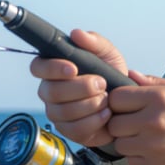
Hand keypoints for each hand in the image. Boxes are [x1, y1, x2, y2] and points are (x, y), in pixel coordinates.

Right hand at [31, 29, 125, 146]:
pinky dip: (94, 122)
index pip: (38, 67)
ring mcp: (57, 113)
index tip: (73, 69)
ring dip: (90, 105)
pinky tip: (105, 114)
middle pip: (51, 92)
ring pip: (63, 112)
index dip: (52, 68)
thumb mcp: (108, 54)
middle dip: (80, 88)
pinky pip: (74, 130)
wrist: (126, 104)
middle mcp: (50, 91)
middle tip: (101, 84)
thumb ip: (94, 42)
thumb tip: (77, 34)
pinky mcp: (68, 131)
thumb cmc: (112, 76)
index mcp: (54, 69)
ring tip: (106, 99)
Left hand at [107, 71, 164, 164]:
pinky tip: (151, 150)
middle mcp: (153, 122)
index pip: (116, 98)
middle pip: (114, 123)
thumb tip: (129, 74)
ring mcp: (153, 146)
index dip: (118, 102)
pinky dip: (137, 156)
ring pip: (119, 144)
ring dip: (128, 141)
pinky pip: (130, 161)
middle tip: (133, 124)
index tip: (125, 106)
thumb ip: (152, 82)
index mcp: (158, 99)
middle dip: (121, 122)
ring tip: (143, 138)